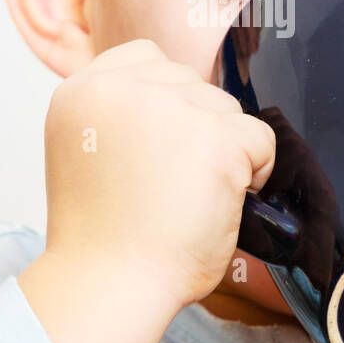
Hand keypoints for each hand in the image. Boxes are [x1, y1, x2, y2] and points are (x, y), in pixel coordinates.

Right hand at [41, 38, 275, 308]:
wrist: (108, 284)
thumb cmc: (102, 237)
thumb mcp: (88, 151)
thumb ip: (121, 117)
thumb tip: (177, 107)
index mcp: (83, 90)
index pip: (148, 58)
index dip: (169, 101)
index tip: (165, 146)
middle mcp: (122, 87)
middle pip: (192, 84)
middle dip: (198, 129)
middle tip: (175, 185)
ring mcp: (169, 108)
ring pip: (227, 110)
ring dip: (225, 150)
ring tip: (192, 198)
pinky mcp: (214, 138)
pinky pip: (260, 139)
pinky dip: (256, 171)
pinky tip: (225, 201)